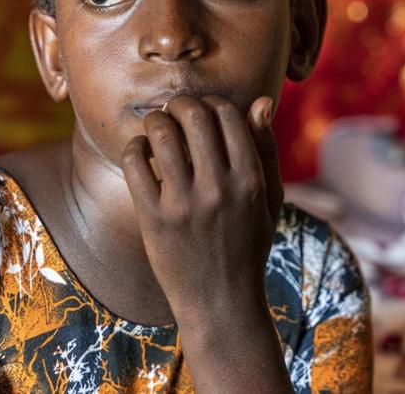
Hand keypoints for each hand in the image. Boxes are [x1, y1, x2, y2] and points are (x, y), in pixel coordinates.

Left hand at [120, 94, 283, 327]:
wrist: (221, 303)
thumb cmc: (247, 246)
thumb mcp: (270, 201)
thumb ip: (267, 150)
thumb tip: (261, 102)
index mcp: (250, 181)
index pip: (228, 114)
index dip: (212, 102)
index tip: (203, 110)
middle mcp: (218, 189)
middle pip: (194, 115)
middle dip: (180, 103)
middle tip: (174, 112)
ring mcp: (184, 204)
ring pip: (161, 133)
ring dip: (154, 121)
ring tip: (155, 127)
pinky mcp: (153, 219)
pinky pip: (135, 163)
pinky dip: (134, 146)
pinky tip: (141, 152)